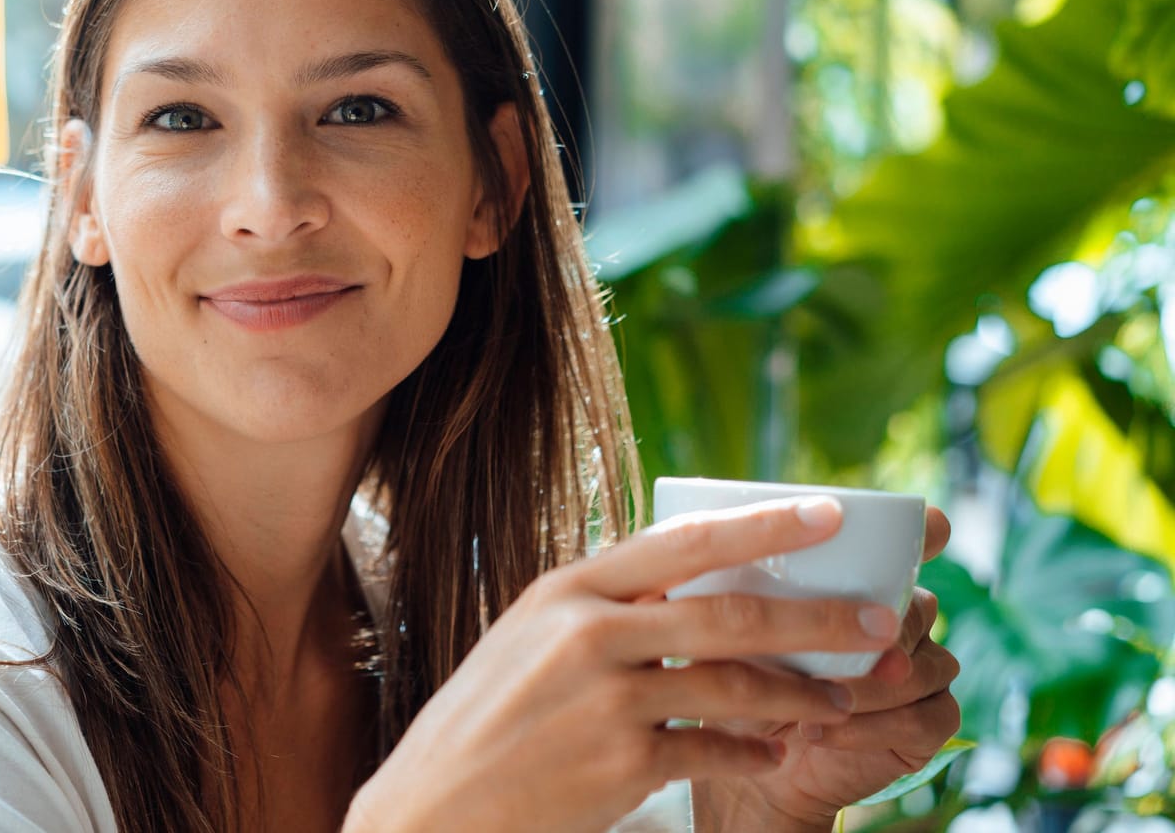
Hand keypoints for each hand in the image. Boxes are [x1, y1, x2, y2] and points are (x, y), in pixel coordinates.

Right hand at [344, 497, 897, 832]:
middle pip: (729, 614)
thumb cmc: (486, 720)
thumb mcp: (530, 640)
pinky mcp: (622, 764)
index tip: (829, 513)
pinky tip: (772, 755)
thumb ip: (601, 610)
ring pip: (735, 685)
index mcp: (567, 590)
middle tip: (880, 621)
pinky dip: (753, 753)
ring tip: (841, 698)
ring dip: (802, 694)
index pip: (683, 540)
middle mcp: (588, 634)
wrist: (437, 804)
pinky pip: (714, 751)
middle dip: (818, 617)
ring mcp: (606, 700)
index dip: (764, 525)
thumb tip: (686, 585)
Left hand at [692, 506, 961, 830]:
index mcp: (863, 581)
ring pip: (924, 665)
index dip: (925, 531)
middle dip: (876, 628)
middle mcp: (902, 619)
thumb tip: (701, 548)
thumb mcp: (721, 626)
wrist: (740, 758)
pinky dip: (872, 727)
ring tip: (811, 700)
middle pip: (917, 607)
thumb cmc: (729, 675)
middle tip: (832, 648)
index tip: (925, 527)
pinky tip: (820, 731)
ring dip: (868, 684)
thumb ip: (728, 589)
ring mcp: (922, 672)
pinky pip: (928, 720)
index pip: (914, 542)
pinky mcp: (927, 728)